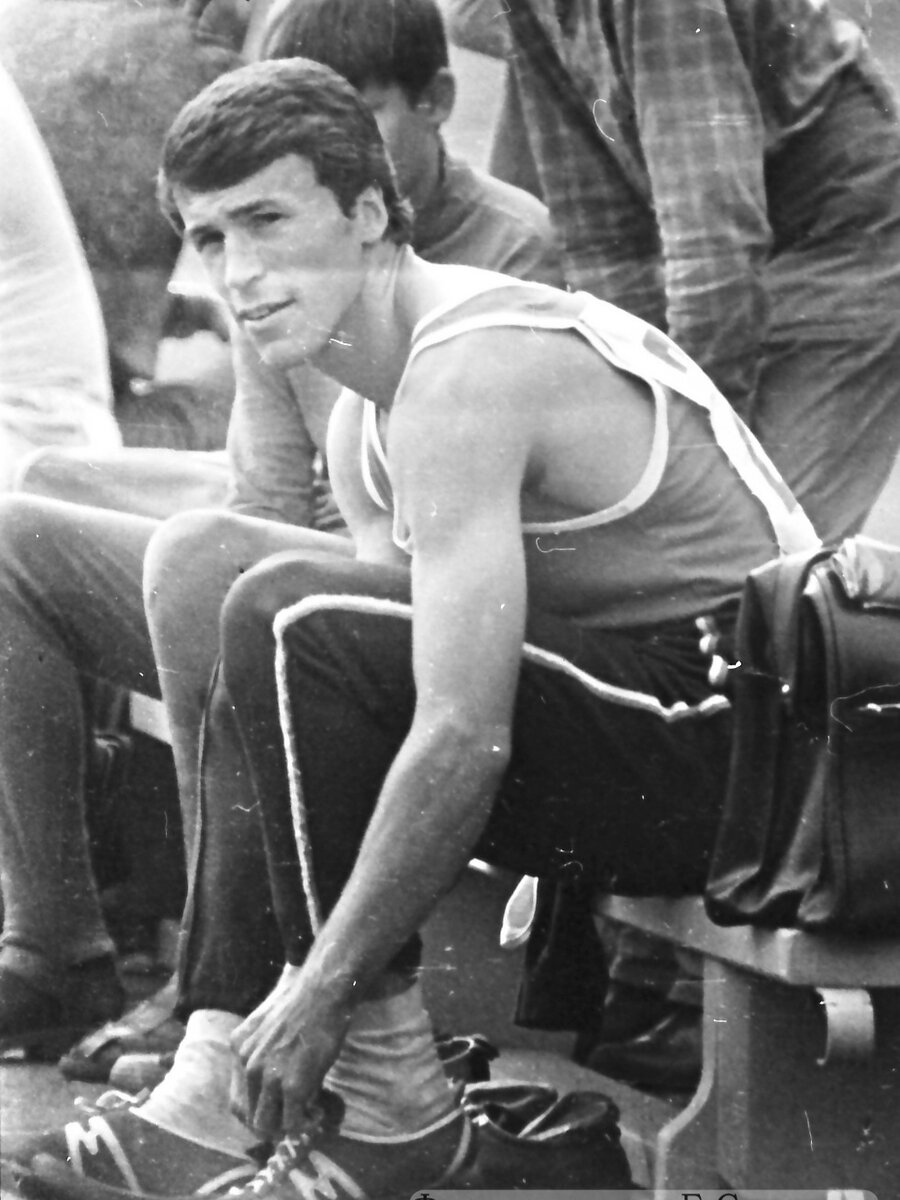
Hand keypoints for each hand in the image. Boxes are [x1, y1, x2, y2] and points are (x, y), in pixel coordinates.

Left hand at [230, 975, 353, 1139]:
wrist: (322, 992)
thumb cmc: (301, 1001)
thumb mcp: (267, 1024)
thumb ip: (261, 1050)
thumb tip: (269, 1078)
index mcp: (238, 1046)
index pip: (236, 1099)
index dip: (255, 1111)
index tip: (273, 1112)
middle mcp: (246, 1064)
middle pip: (247, 1115)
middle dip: (270, 1122)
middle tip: (290, 1118)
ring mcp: (267, 1077)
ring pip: (266, 1124)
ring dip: (285, 1126)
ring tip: (304, 1116)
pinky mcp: (291, 1086)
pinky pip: (292, 1122)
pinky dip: (304, 1124)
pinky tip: (316, 1112)